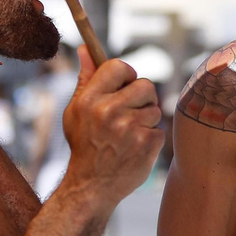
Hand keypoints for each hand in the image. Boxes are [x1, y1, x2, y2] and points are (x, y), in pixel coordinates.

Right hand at [61, 45, 165, 207]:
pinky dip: (151, 137)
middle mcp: (109, 112)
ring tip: (129, 134)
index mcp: (90, 100)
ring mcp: (130, 128)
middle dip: (142, 97)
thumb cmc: (84, 144)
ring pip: (154, 108)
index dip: (126, 74)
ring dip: (146, 119)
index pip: (118, 67)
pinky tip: (135, 147)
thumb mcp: (75, 111)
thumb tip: (85, 48)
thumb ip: (85, 79)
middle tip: (131, 110)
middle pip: (145, 85)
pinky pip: (159, 128)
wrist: (91, 186)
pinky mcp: (147, 143)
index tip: (124, 85)